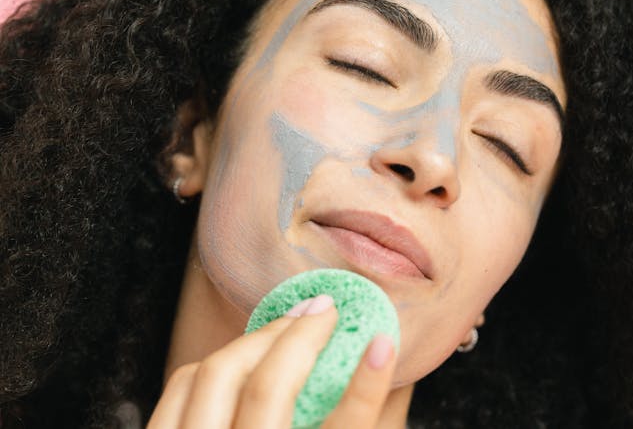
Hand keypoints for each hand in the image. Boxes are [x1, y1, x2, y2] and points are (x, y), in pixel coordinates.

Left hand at [147, 295, 396, 428]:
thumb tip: (369, 376)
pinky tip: (242, 353)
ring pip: (214, 376)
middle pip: (267, 391)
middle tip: (326, 310)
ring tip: (288, 324)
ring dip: (256, 339)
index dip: (367, 386)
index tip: (383, 342)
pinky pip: (179, 386)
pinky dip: (214, 361)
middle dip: (300, 337)